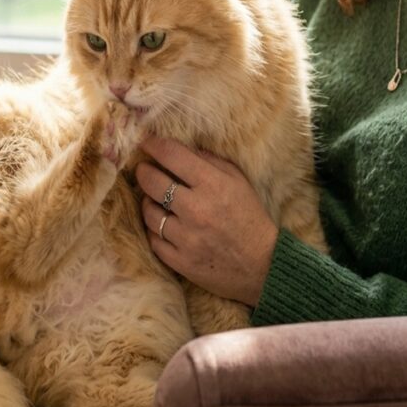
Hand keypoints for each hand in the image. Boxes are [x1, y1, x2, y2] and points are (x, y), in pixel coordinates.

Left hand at [136, 135, 277, 306]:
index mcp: (213, 185)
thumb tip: (182, 148)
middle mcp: (197, 210)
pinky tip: (162, 224)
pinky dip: (155, 230)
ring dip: (148, 202)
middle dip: (144, 172)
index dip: (153, 145)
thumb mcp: (238, 181)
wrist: (262, 265)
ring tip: (154, 199)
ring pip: (149, 212)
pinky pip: (153, 239)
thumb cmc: (250, 217)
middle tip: (143, 170)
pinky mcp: (180, 261)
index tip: (146, 141)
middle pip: (152, 182)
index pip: (172, 156)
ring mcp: (186, 238)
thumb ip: (211, 161)